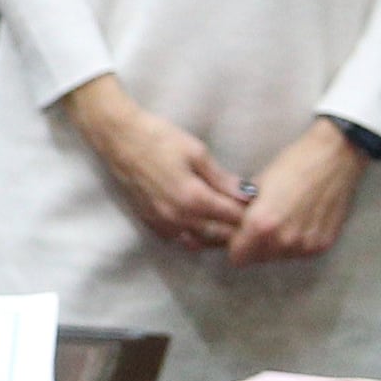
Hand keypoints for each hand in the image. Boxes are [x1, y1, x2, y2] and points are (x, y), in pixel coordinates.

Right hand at [59, 77, 248, 254]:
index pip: (232, 218)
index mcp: (193, 199)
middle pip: (218, 235)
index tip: (262, 208)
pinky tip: (202, 222)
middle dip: (236, 229)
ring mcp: (162, 223)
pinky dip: (194, 234)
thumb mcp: (196, 152)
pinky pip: (179, 238)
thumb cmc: (158, 139)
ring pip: (199, 241)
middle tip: (250, 218)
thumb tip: (248, 194)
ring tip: (229, 222)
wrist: (119, 140)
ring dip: (216, 235)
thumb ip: (222, 178)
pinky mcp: (150, 222)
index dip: (250, 214)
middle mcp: (178, 218)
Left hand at [226, 123, 364, 267]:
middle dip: (254, 245)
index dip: (236, 244)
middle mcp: (284, 241)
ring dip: (275, 245)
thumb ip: (242, 212)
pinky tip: (299, 220)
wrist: (335, 157)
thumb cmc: (292, 164)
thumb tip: (229, 227)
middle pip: (258, 259)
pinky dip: (295, 242)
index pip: (237, 257)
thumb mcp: (256, 186)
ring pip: (279, 257)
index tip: (239, 232)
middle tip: (260, 224)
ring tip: (282, 219)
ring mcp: (306, 245)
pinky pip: (300, 252)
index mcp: (261, 225)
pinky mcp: (324, 245)